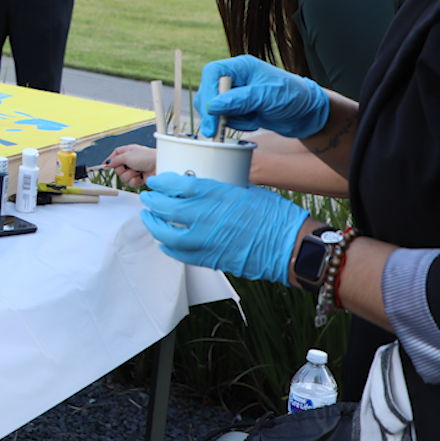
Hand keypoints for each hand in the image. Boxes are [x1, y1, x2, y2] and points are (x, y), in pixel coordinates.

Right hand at [102, 144, 156, 186]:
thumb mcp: (127, 156)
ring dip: (130, 175)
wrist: (159, 165)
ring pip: (123, 177)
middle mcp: (130, 161)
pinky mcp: (139, 179)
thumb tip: (108, 163)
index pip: (114, 155)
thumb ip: (115, 160)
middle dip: (122, 170)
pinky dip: (135, 180)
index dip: (110, 161)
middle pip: (117, 169)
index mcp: (127, 152)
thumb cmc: (146, 157)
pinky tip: (141, 176)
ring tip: (138, 171)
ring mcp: (134, 170)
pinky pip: (130, 183)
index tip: (104, 166)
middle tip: (129, 166)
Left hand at [137, 174, 306, 283]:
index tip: (157, 181)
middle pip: (166, 209)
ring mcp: (206, 241)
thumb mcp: (246, 189)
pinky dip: (167, 246)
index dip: (163, 182)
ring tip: (149, 218)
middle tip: (148, 197)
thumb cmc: (275, 216)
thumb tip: (202, 186)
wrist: (291, 246)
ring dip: (153, 225)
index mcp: (217, 195)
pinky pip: (179, 254)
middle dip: (152, 202)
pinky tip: (164, 241)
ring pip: (166, 234)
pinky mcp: (209, 259)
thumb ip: (220, 188)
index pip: (179, 185)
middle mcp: (207, 217)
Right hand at [198, 55, 329, 138]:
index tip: (210, 114)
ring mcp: (236, 93)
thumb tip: (212, 106)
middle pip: (209, 91)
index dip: (207, 92)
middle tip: (215, 131)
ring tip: (249, 124)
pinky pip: (225, 117)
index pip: (213, 73)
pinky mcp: (239, 108)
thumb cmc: (292, 97)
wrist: (306, 113)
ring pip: (214, 107)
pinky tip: (252, 124)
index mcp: (242, 66)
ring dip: (226, 120)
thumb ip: (239, 100)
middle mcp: (236, 78)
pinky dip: (235, 125)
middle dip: (212, 112)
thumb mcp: (266, 97)